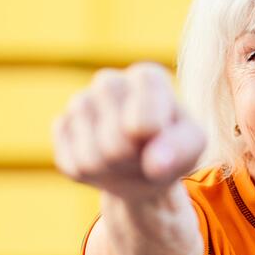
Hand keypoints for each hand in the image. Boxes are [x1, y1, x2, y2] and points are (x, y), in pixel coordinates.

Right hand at [51, 61, 205, 200]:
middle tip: (144, 155)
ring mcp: (81, 102)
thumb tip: (155, 164)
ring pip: (91, 159)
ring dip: (112, 171)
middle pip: (115, 144)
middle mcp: (110, 81)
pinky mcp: (61, 125)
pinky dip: (91, 177)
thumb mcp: (192, 145)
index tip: (159, 137)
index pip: (143, 120)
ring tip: (127, 160)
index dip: (150, 140)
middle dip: (133, 162)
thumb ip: (182, 149)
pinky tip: (105, 163)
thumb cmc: (173, 146)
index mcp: (147, 77)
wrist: (144, 163)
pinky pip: (72, 165)